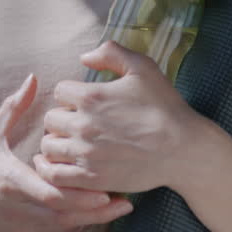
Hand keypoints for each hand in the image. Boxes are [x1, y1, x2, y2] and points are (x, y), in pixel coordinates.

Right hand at [0, 74, 133, 231]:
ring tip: (115, 210)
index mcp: (11, 181)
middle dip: (97, 212)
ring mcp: (18, 230)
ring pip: (63, 231)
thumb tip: (34, 78)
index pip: (52, 193)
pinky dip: (72, 230)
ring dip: (89, 222)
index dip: (82, 195)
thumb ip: (14, 108)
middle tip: (125, 203)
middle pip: (66, 217)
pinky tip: (87, 218)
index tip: (109, 189)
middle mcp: (17, 210)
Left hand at [33, 41, 208, 194]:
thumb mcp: (143, 68)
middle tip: (80, 123)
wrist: (183, 149)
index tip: (86, 102)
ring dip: (58, 142)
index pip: (59, 91)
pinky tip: (67, 164)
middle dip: (63, 118)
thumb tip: (84, 57)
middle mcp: (83, 125)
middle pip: (51, 119)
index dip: (72, 95)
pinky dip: (56, 169)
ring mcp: (86, 154)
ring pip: (48, 146)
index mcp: (91, 96)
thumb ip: (111, 53)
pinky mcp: (91, 178)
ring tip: (73, 143)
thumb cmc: (164, 107)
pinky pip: (55, 175)